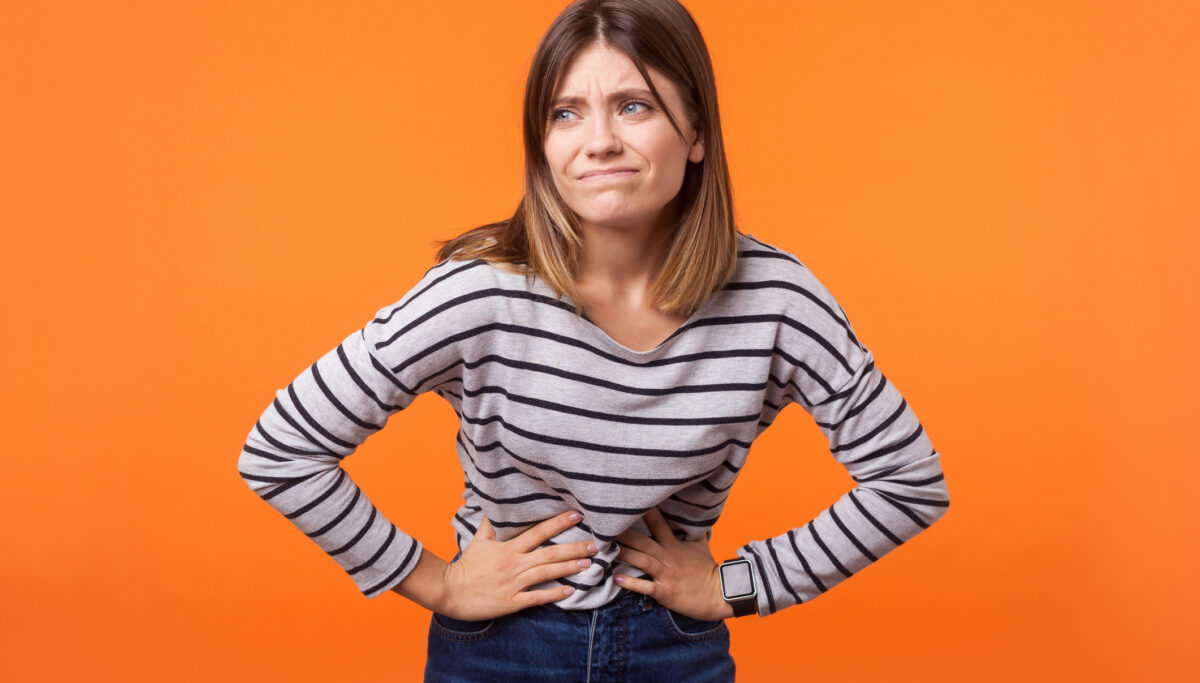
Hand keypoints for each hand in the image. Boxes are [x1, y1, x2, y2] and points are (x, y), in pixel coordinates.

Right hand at [438, 510, 596, 620]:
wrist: (449, 591)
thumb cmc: (466, 566)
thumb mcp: (479, 540)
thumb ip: (491, 524)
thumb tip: (497, 505)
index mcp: (508, 548)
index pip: (538, 532)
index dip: (558, 523)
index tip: (577, 516)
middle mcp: (514, 564)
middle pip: (549, 554)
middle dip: (573, 548)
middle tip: (595, 545)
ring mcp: (514, 584)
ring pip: (547, 574)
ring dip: (569, 568)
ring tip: (588, 564)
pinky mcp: (512, 602)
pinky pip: (537, 598)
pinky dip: (554, 595)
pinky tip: (570, 591)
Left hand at [613, 507, 733, 620]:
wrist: (720, 594)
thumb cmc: (708, 570)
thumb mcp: (702, 546)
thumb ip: (695, 531)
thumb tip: (696, 515)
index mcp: (675, 544)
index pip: (658, 523)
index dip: (644, 512)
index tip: (627, 503)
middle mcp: (668, 557)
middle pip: (642, 541)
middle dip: (622, 534)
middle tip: (602, 527)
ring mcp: (667, 574)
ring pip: (641, 560)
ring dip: (622, 554)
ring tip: (602, 550)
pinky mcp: (666, 592)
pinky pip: (646, 587)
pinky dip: (632, 583)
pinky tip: (617, 578)